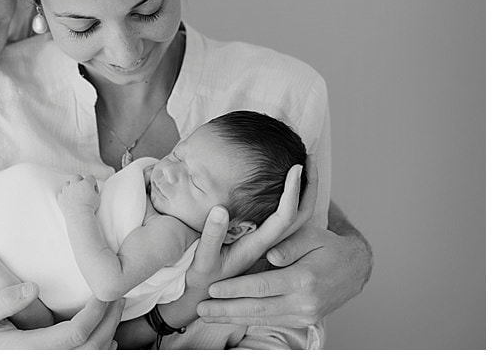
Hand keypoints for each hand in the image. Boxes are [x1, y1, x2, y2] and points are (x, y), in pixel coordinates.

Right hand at [0, 229, 122, 347]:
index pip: (77, 332)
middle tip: (117, 295)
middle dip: (110, 320)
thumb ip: (3, 299)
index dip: (96, 311)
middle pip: (93, 347)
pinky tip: (104, 334)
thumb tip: (33, 287)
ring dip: (109, 333)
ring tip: (114, 309)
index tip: (103, 290)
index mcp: (30, 349)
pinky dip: (99, 349)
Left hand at [58, 175, 99, 214]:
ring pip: (67, 183)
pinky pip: (61, 192)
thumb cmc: (89, 208)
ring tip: (74, 193)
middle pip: (77, 177)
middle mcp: (75, 184)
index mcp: (86, 183)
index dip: (93, 183)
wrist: (79, 216)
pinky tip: (68, 199)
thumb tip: (93, 190)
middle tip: (83, 188)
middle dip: (80, 180)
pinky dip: (64, 195)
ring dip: (70, 186)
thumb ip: (94, 191)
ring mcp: (67, 190)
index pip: (90, 177)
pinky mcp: (61, 197)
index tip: (93, 189)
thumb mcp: (97, 198)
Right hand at [186, 164, 309, 293]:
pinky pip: (286, 220)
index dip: (292, 191)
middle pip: (300, 215)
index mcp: (257, 246)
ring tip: (305, 166)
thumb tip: (221, 209)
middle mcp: (268, 244)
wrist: (204, 301)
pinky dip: (292, 200)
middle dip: (307, 185)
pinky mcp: (262, 242)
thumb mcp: (202, 261)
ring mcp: (267, 243)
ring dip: (303, 191)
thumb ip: (211, 236)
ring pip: (296, 218)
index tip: (296, 166)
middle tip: (309, 157)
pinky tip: (289, 186)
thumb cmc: (201, 281)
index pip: (284, 216)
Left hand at [200, 224, 369, 327]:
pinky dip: (248, 320)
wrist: (356, 268)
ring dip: (233, 317)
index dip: (235, 289)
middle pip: (258, 308)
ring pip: (262, 319)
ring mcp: (305, 314)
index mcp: (304, 279)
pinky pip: (272, 321)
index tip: (212, 289)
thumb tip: (271, 256)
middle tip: (201, 309)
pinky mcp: (304, 319)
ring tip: (207, 315)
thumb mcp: (310, 235)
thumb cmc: (327, 245)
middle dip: (226, 310)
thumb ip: (289, 245)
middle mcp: (305, 301)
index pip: (262, 287)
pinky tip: (230, 316)